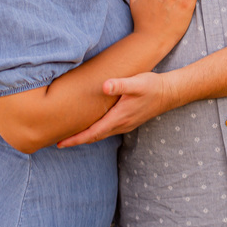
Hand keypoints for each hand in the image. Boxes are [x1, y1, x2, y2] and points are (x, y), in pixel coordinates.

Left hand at [57, 71, 177, 146]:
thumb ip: (120, 85)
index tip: (60, 143)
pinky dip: (95, 132)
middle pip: (94, 137)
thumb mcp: (136, 83)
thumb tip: (105, 86)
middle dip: (76, 140)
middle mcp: (121, 125)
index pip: (92, 133)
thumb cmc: (151, 86)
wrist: (169, 93)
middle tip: (57, 143)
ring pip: (100, 135)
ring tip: (70, 136)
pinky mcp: (127, 121)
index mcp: (119, 118)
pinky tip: (90, 127)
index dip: (76, 139)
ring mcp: (125, 125)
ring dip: (85, 137)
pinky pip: (107, 131)